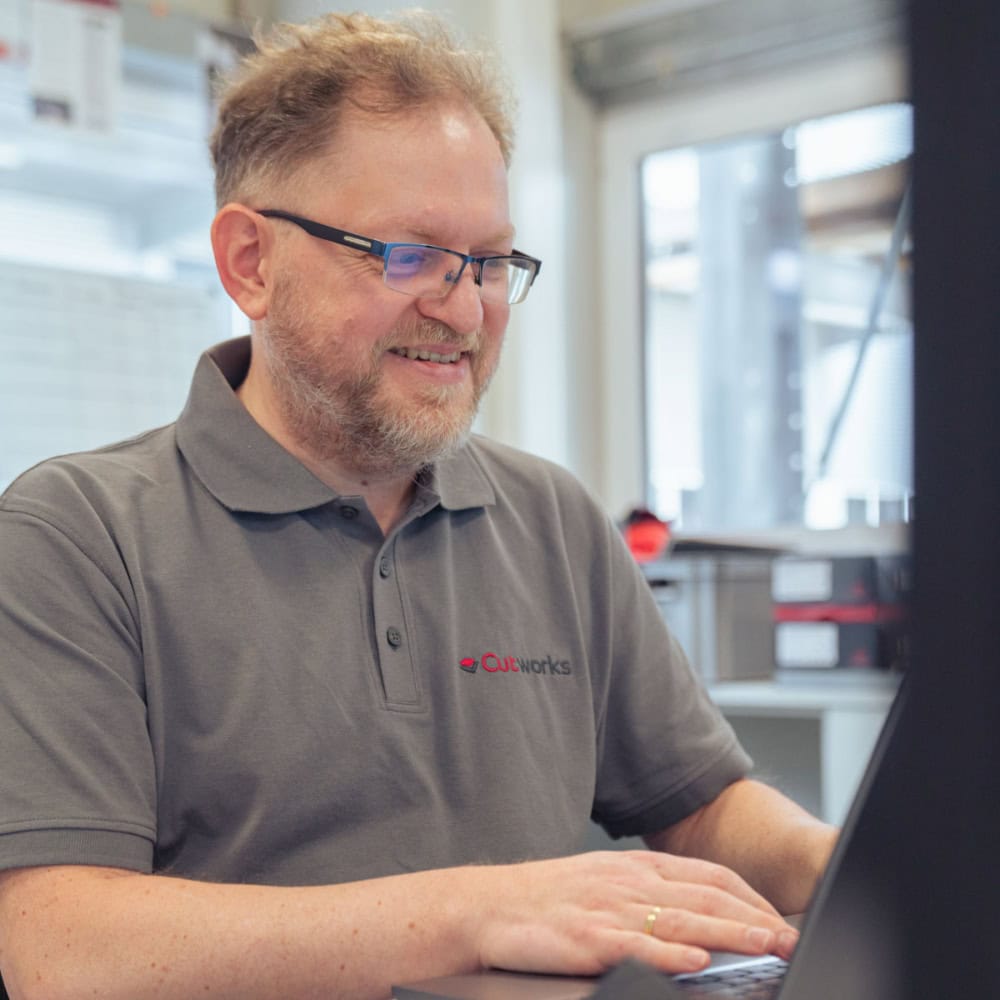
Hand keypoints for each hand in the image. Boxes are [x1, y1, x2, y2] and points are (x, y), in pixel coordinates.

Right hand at [473, 850, 798, 976]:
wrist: (488, 906)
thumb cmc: (546, 899)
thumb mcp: (602, 883)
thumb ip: (648, 895)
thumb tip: (696, 921)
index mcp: (635, 867)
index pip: (707, 876)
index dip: (748, 897)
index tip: (778, 918)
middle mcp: (628, 882)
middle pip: (705, 898)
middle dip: (753, 918)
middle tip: (788, 937)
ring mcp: (609, 909)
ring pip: (682, 921)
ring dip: (728, 935)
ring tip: (764, 948)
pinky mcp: (587, 938)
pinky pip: (636, 947)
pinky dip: (670, 956)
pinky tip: (697, 965)